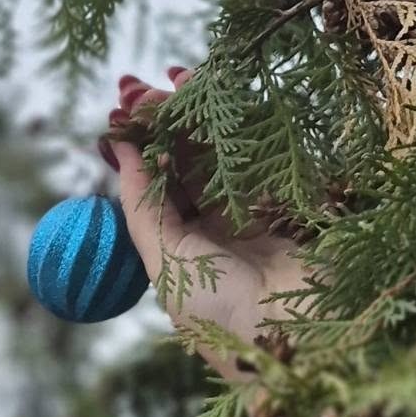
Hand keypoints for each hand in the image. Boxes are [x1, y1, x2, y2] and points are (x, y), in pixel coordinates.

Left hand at [107, 65, 311, 378]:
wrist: (297, 334)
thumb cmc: (223, 313)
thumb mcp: (169, 264)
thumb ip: (143, 209)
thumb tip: (118, 152)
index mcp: (183, 254)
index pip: (159, 190)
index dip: (142, 152)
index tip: (122, 114)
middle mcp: (217, 231)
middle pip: (188, 165)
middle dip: (165, 126)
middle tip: (143, 91)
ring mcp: (256, 211)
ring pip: (223, 151)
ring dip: (199, 115)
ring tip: (176, 82)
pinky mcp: (294, 195)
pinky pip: (262, 148)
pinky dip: (242, 120)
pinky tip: (220, 96)